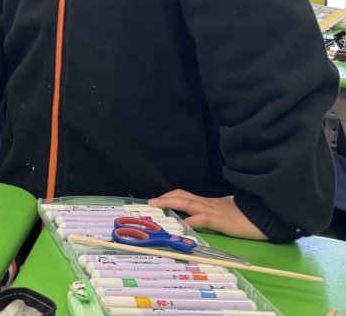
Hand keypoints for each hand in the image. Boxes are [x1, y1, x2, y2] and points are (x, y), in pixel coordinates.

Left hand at [148, 189, 266, 239]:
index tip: (157, 199)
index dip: (170, 196)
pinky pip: (204, 218)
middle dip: (165, 198)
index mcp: (210, 203)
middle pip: (182, 196)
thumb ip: (214, 214)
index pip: (186, 195)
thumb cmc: (251, 216)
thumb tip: (199, 218)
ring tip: (156, 205)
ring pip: (188, 203)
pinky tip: (182, 224)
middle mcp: (209, 204)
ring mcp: (215, 210)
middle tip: (150, 201)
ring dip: (170, 203)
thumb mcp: (228, 213)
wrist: (269, 215)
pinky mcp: (223, 219)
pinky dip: (191, 220)